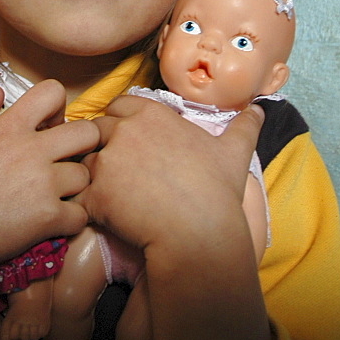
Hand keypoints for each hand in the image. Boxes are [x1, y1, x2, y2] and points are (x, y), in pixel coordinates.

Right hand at [0, 80, 97, 273]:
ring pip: (85, 175)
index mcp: (9, 127)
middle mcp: (31, 152)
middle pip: (88, 132)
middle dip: (80, 142)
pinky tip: (52, 219)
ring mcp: (43, 186)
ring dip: (74, 184)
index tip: (45, 124)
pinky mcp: (48, 219)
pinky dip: (71, 219)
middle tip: (61, 158)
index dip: (55, 105)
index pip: (53, 92)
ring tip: (53, 192)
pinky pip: (81, 214)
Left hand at [77, 95, 263, 253]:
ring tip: (114, 197)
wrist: (200, 233)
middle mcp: (123, 130)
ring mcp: (105, 161)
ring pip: (85, 162)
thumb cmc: (216, 191)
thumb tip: (260, 108)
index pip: (118, 105)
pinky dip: (87, 205)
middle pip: (97, 131)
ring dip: (93, 176)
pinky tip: (104, 217)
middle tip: (121, 173)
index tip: (133, 144)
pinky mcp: (94, 193)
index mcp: (149, 114)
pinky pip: (79, 194)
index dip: (121, 123)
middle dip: (104, 148)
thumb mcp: (234, 152)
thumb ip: (243, 125)